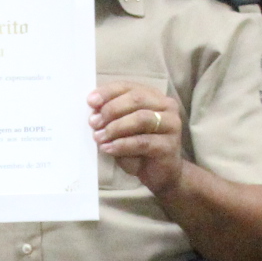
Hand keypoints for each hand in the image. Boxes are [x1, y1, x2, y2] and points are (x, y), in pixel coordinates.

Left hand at [89, 79, 184, 194]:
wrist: (160, 173)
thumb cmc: (138, 148)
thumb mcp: (121, 129)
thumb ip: (111, 117)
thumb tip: (94, 110)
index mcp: (153, 96)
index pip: (128, 87)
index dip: (108, 92)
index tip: (90, 102)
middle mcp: (166, 106)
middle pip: (136, 99)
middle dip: (111, 109)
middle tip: (94, 122)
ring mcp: (171, 125)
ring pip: (141, 118)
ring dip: (116, 127)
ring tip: (99, 137)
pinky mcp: (169, 145)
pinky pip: (143, 142)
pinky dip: (122, 145)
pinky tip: (108, 149)